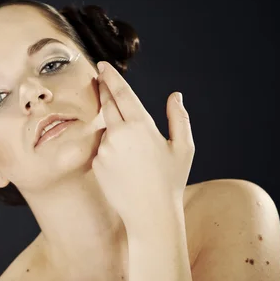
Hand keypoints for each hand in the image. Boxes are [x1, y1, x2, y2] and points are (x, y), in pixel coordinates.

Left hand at [92, 61, 194, 234]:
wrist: (150, 214)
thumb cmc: (170, 181)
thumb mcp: (183, 148)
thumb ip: (179, 118)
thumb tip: (175, 96)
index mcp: (140, 125)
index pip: (120, 93)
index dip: (110, 77)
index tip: (102, 66)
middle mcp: (118, 134)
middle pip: (106, 104)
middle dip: (102, 90)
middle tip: (99, 78)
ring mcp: (104, 149)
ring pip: (105, 129)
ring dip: (112, 126)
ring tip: (129, 144)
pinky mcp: (96, 164)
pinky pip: (101, 149)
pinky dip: (109, 148)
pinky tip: (124, 164)